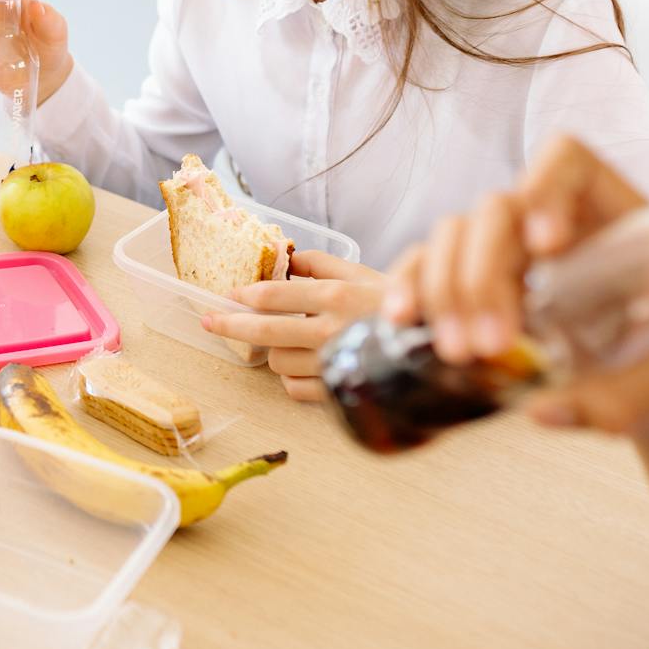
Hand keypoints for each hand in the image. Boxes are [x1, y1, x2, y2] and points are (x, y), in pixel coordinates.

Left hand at [201, 251, 384, 399]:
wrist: (439, 347)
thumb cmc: (401, 306)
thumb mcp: (364, 273)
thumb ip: (322, 264)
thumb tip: (286, 255)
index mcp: (335, 297)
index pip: (274, 296)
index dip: (243, 296)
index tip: (227, 295)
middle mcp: (330, 331)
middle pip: (264, 333)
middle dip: (229, 326)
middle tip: (209, 321)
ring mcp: (333, 365)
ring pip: (278, 364)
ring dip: (276, 354)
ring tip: (293, 343)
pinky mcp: (338, 393)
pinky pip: (296, 390)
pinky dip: (294, 380)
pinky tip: (307, 367)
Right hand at [383, 135, 648, 436]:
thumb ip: (629, 398)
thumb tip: (544, 412)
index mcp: (614, 215)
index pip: (566, 160)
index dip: (547, 189)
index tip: (547, 248)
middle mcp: (551, 220)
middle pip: (496, 208)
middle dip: (485, 274)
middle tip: (493, 344)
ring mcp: (507, 248)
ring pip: (453, 233)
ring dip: (446, 289)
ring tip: (458, 351)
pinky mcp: (473, 281)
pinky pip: (423, 265)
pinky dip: (407, 287)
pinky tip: (402, 320)